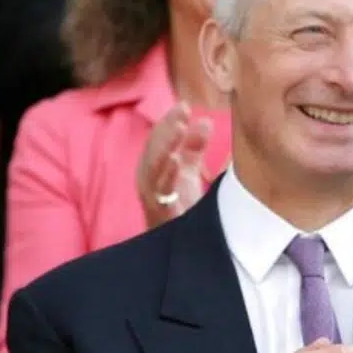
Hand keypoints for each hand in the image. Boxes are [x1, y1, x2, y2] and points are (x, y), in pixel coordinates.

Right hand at [135, 103, 209, 228]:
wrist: (181, 246)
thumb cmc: (180, 207)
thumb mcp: (188, 172)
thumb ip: (194, 148)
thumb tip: (204, 120)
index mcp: (154, 167)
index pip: (158, 138)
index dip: (169, 121)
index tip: (184, 106)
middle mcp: (148, 180)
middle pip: (153, 148)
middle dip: (166, 128)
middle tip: (182, 110)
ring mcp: (151, 197)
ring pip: (153, 167)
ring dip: (165, 146)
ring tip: (179, 128)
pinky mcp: (159, 213)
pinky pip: (159, 192)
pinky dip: (167, 175)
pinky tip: (176, 160)